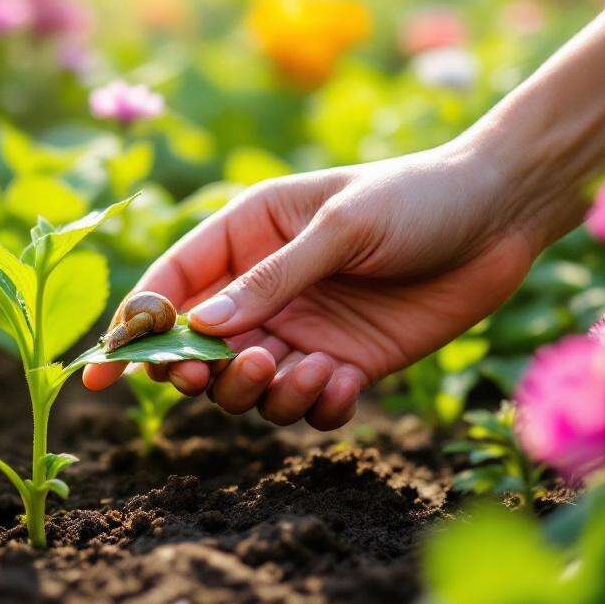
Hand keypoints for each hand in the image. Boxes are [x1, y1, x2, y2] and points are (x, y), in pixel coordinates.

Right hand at [82, 143, 541, 429]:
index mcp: (245, 234)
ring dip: (264, 393)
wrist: (503, 214)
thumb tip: (199, 329)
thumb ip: (270, 278)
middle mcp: (263, 288)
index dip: (131, 330)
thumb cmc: (416, 197)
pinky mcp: (344, 364)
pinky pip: (305, 405)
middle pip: (198, 352)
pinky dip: (315, 405)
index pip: (169, 287)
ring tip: (311, 370)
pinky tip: (345, 381)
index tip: (101, 374)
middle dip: (206, 373)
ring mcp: (302, 329)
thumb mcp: (340, 227)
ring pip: (247, 387)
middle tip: (243, 366)